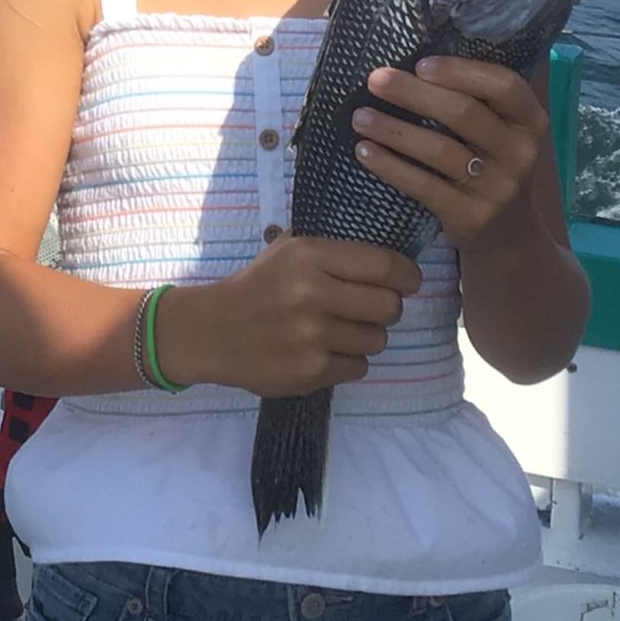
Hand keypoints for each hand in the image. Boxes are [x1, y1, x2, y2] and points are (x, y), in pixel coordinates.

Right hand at [157, 239, 416, 397]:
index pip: (384, 265)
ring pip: (377, 340)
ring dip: (367, 336)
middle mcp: (312, 295)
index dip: (407, 275)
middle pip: (389, 306)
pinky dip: (348, 362)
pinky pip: (358, 368)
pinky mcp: (309, 372)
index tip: (408, 281)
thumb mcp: (286, 250)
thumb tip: (390, 254)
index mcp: (309, 257)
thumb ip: (333, 248)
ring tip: (341, 331)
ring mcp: (311, 337)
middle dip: (387, 308)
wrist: (212, 332)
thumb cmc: (256, 286)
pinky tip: (325, 352)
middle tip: (372, 308)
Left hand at [351, 57, 546, 247]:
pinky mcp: (471, 217)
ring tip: (360, 117)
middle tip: (375, 80)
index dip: (461, 71)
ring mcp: (498, 188)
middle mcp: (520, 153)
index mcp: (530, 120)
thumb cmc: (489, 164)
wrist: (505, 233)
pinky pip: (424, 186)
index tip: (420, 64)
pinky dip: (390, 166)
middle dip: (414, 93)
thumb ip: (474, 99)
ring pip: (440, 150)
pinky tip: (365, 151)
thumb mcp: (498, 131)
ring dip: (394, 130)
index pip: (504, 85)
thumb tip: (410, 64)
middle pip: (464, 113)